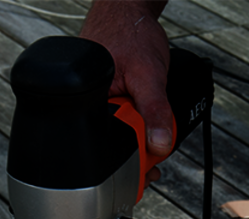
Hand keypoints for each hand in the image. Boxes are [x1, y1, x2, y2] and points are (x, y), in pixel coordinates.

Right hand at [80, 0, 173, 156]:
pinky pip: (123, 122)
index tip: (149, 172)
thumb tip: (160, 144)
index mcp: (88, 106)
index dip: (132, 162)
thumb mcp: (149, 75)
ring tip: (149, 123)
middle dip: (139, 151)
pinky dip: (137, 123)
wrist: (129, 14)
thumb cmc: (131, 35)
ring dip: (140, 137)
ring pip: (122, 136)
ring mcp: (98, 106)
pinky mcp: (106, 102)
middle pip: (116, 146)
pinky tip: (142, 113)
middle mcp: (88, 109)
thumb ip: (155, 110)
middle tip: (155, 152)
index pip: (108, 148)